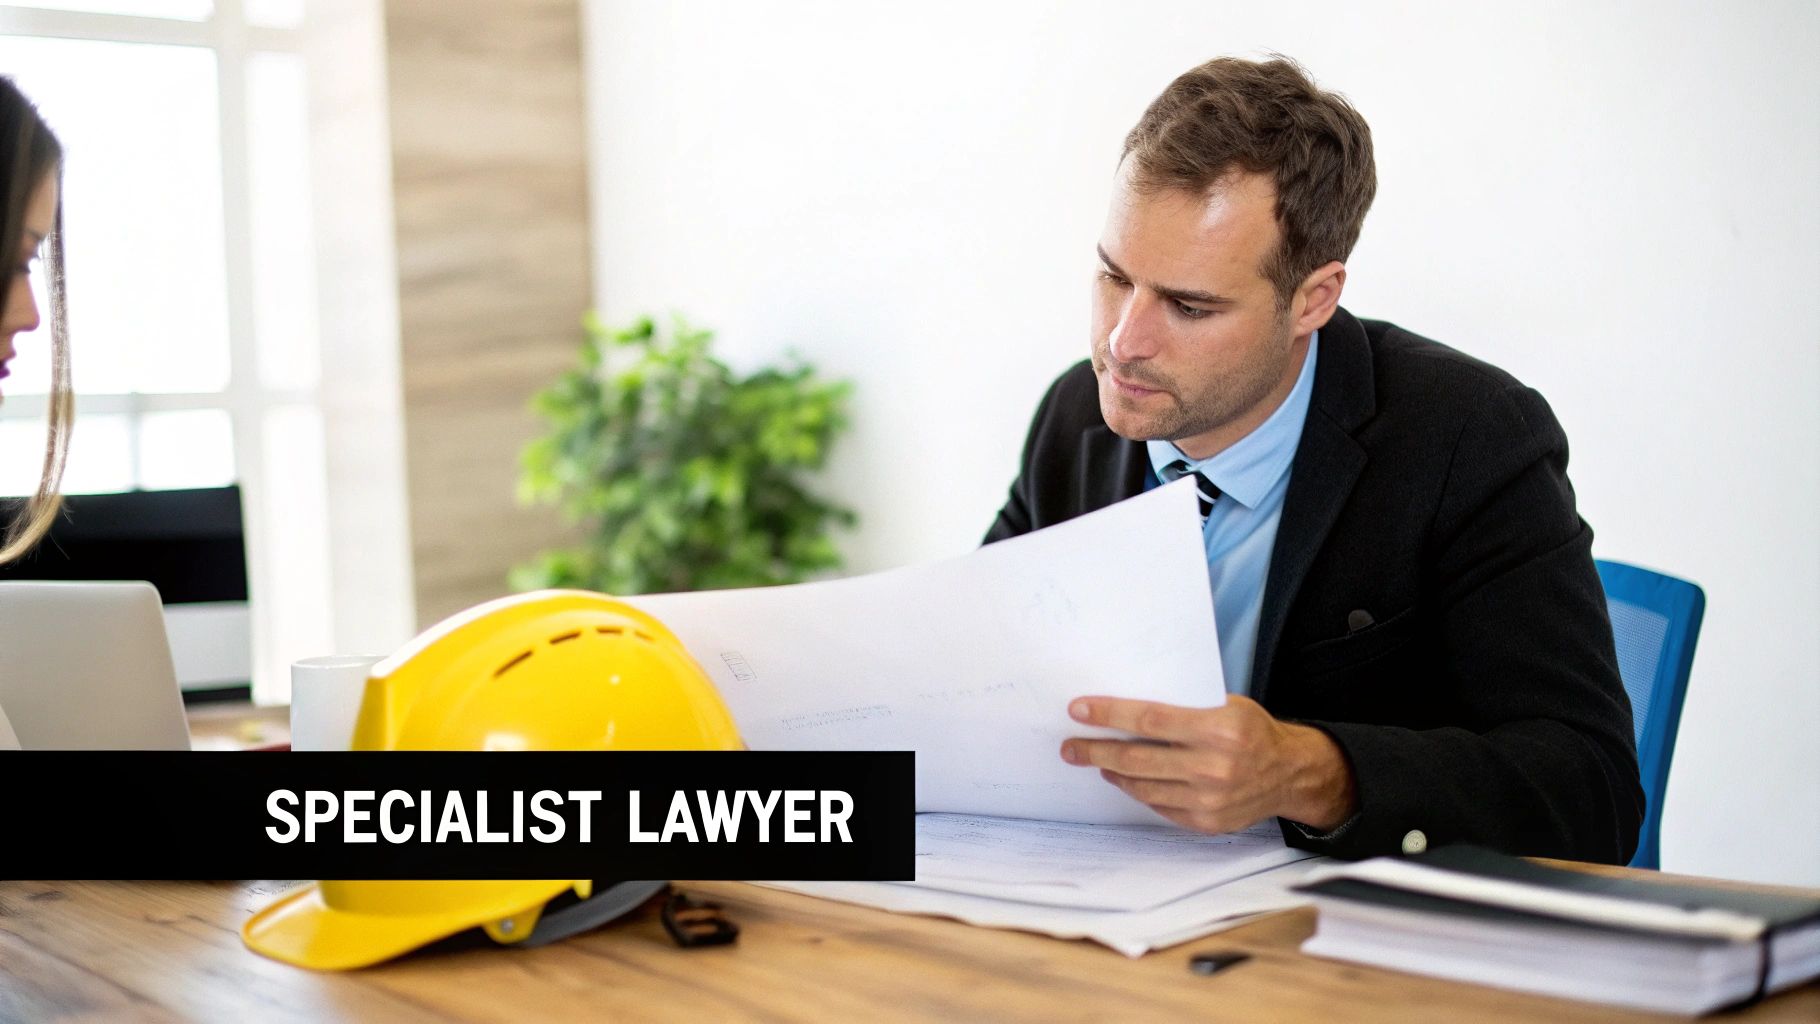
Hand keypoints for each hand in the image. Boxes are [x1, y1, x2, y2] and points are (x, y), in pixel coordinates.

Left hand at [1060, 694, 1357, 833]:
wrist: (1289, 773)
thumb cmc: (1251, 730)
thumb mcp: (1226, 704)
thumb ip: (1183, 706)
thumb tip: (1126, 704)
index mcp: (1218, 729)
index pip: (1149, 721)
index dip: (1109, 715)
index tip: (1078, 710)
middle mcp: (1213, 767)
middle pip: (1137, 759)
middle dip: (1096, 750)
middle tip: (1070, 746)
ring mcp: (1209, 799)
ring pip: (1143, 785)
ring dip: (1112, 771)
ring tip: (1093, 759)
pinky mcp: (1206, 821)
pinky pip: (1158, 805)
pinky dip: (1137, 790)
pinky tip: (1124, 778)